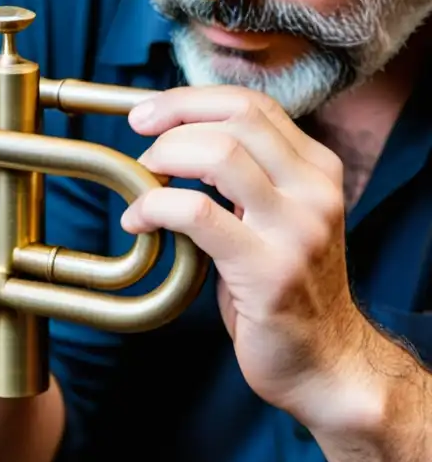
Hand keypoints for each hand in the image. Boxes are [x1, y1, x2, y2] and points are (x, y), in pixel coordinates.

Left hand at [120, 85, 369, 420]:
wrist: (323, 362)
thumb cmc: (282, 289)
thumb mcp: (274, 218)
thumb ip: (245, 177)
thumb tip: (176, 137)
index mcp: (317, 170)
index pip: (251, 104)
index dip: (189, 100)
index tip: (147, 112)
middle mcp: (315, 190)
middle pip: (236, 118)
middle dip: (173, 118)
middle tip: (139, 142)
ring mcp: (297, 228)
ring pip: (218, 154)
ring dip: (164, 159)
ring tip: (143, 183)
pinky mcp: (269, 269)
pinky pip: (196, 213)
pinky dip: (153, 207)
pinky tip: (137, 222)